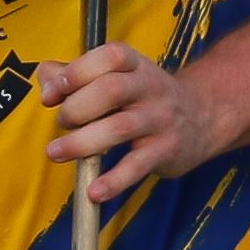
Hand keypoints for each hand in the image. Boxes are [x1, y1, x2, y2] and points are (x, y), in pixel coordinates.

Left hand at [37, 42, 213, 207]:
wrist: (204, 115)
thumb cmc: (144, 96)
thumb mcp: (117, 76)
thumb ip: (76, 75)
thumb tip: (45, 80)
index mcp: (134, 65)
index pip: (108, 58)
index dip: (75, 73)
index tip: (50, 94)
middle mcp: (149, 87)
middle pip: (110, 90)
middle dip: (75, 108)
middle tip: (61, 123)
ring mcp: (160, 119)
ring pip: (120, 128)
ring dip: (82, 143)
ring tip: (56, 153)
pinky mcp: (165, 151)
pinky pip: (137, 166)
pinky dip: (114, 181)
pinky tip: (94, 191)